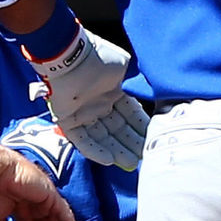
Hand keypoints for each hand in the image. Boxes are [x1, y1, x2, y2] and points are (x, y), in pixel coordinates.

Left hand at [25, 28, 148, 170]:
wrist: (71, 56)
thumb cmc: (99, 58)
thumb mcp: (124, 68)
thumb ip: (133, 83)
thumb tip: (145, 90)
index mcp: (113, 92)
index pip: (130, 114)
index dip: (141, 127)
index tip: (153, 138)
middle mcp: (99, 105)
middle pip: (117, 129)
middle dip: (131, 143)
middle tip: (143, 157)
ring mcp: (83, 114)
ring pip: (102, 138)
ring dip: (116, 151)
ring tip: (131, 163)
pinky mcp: (67, 121)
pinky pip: (82, 140)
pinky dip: (95, 150)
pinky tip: (109, 160)